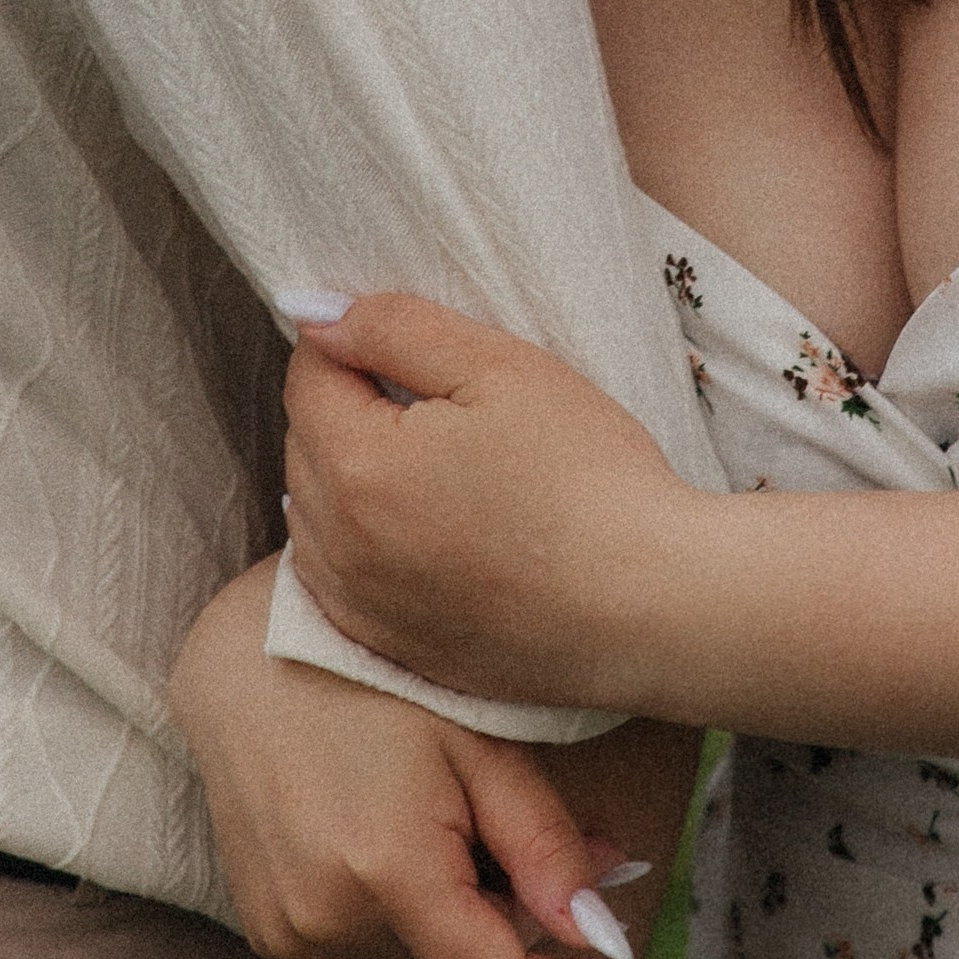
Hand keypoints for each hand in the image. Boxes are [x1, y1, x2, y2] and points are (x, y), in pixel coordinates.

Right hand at [168, 557, 656, 958]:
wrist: (243, 657)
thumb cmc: (373, 676)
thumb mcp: (477, 743)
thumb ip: (544, 847)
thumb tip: (603, 938)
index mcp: (387, 872)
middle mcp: (328, 921)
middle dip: (518, 922)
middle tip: (560, 847)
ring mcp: (289, 931)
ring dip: (455, 922)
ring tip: (455, 824)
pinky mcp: (269, 929)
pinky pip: (365, 952)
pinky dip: (401, 917)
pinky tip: (399, 838)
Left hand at [283, 292, 703, 709]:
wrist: (653, 609)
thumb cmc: (589, 480)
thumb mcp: (501, 369)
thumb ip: (395, 328)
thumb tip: (311, 309)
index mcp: (358, 468)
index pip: (309, 376)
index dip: (353, 341)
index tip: (408, 341)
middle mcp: (340, 548)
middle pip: (305, 444)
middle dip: (348, 406)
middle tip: (434, 397)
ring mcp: (363, 609)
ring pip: (312, 515)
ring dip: (346, 477)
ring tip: (429, 461)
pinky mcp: (394, 650)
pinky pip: (337, 582)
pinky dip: (357, 545)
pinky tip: (417, 529)